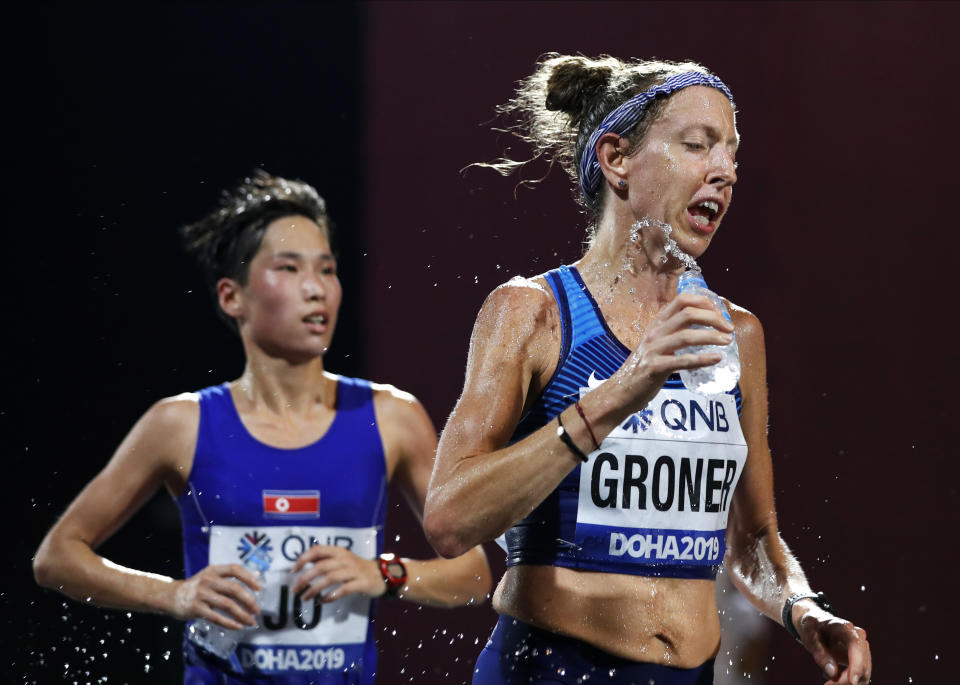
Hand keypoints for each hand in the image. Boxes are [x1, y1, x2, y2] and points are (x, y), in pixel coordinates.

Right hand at [169, 564, 260, 629]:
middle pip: (234, 589)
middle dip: (249, 600)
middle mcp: (208, 580)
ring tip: (251, 621)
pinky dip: (229, 623)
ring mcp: (201, 594)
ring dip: (242, 614)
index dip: (249, 577)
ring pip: (227, 604)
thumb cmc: (196, 587)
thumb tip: (256, 576)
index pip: (235, 569)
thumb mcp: (210, 577)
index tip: (259, 588)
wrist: (169, 596)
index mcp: (213, 570)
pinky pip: (216, 617)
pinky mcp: (195, 608)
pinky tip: (237, 626)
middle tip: (257, 610)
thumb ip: (229, 578)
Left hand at [291, 545, 383, 602]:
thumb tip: (305, 561)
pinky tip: (322, 601)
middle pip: (321, 566)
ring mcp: (354, 571)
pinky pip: (343, 589)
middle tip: (295, 589)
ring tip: (305, 598)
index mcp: (339, 551)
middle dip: (305, 578)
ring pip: (330, 578)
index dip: (303, 559)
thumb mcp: (342, 559)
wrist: (382, 574)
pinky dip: (331, 596)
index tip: (293, 570)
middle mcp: (345, 559)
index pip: (318, 550)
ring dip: (315, 589)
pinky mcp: (361, 583)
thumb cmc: (357, 567)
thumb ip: (325, 559)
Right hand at [612, 293, 733, 409]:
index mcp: (656, 324)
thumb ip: (673, 333)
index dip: (703, 302)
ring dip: (711, 336)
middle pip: (688, 314)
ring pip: (686, 336)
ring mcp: (654, 350)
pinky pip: (682, 361)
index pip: (681, 301)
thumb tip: (702, 327)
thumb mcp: (656, 344)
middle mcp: (655, 332)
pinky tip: (716, 359)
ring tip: (727, 341)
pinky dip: (702, 359)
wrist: (621, 390)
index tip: (718, 312)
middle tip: (729, 328)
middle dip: (713, 318)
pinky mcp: (655, 368)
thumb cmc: (643, 367)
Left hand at [796, 605, 871, 684]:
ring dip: (847, 683)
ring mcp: (862, 649)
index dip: (857, 664)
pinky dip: (848, 682)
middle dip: (847, 680)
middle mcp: (858, 637)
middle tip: (827, 684)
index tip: (852, 681)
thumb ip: (819, 653)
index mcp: (844, 628)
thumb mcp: (809, 637)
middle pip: (862, 664)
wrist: (816, 623)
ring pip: (864, 674)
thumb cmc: (812, 628)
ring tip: (828, 683)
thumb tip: (833, 673)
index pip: (857, 646)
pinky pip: (860, 676)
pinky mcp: (861, 659)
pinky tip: (832, 679)